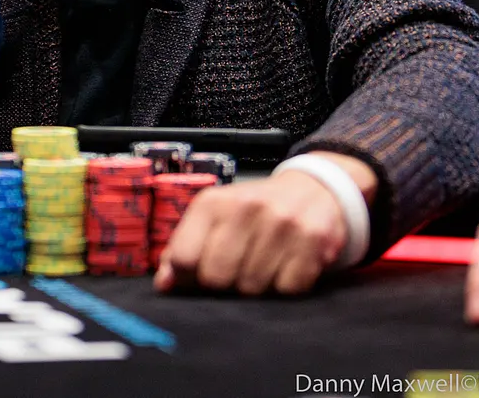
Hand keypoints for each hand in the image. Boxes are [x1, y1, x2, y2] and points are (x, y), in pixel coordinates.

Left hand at [153, 153, 375, 295]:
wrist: (313, 189)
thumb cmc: (254, 211)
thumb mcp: (214, 217)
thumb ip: (183, 249)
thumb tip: (164, 285)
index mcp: (213, 202)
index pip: (184, 258)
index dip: (188, 277)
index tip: (198, 275)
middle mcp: (247, 207)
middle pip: (217, 278)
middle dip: (225, 284)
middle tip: (236, 272)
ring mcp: (282, 223)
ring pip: (253, 287)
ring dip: (257, 286)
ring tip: (264, 264)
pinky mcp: (313, 239)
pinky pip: (289, 289)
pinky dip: (286, 286)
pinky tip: (287, 265)